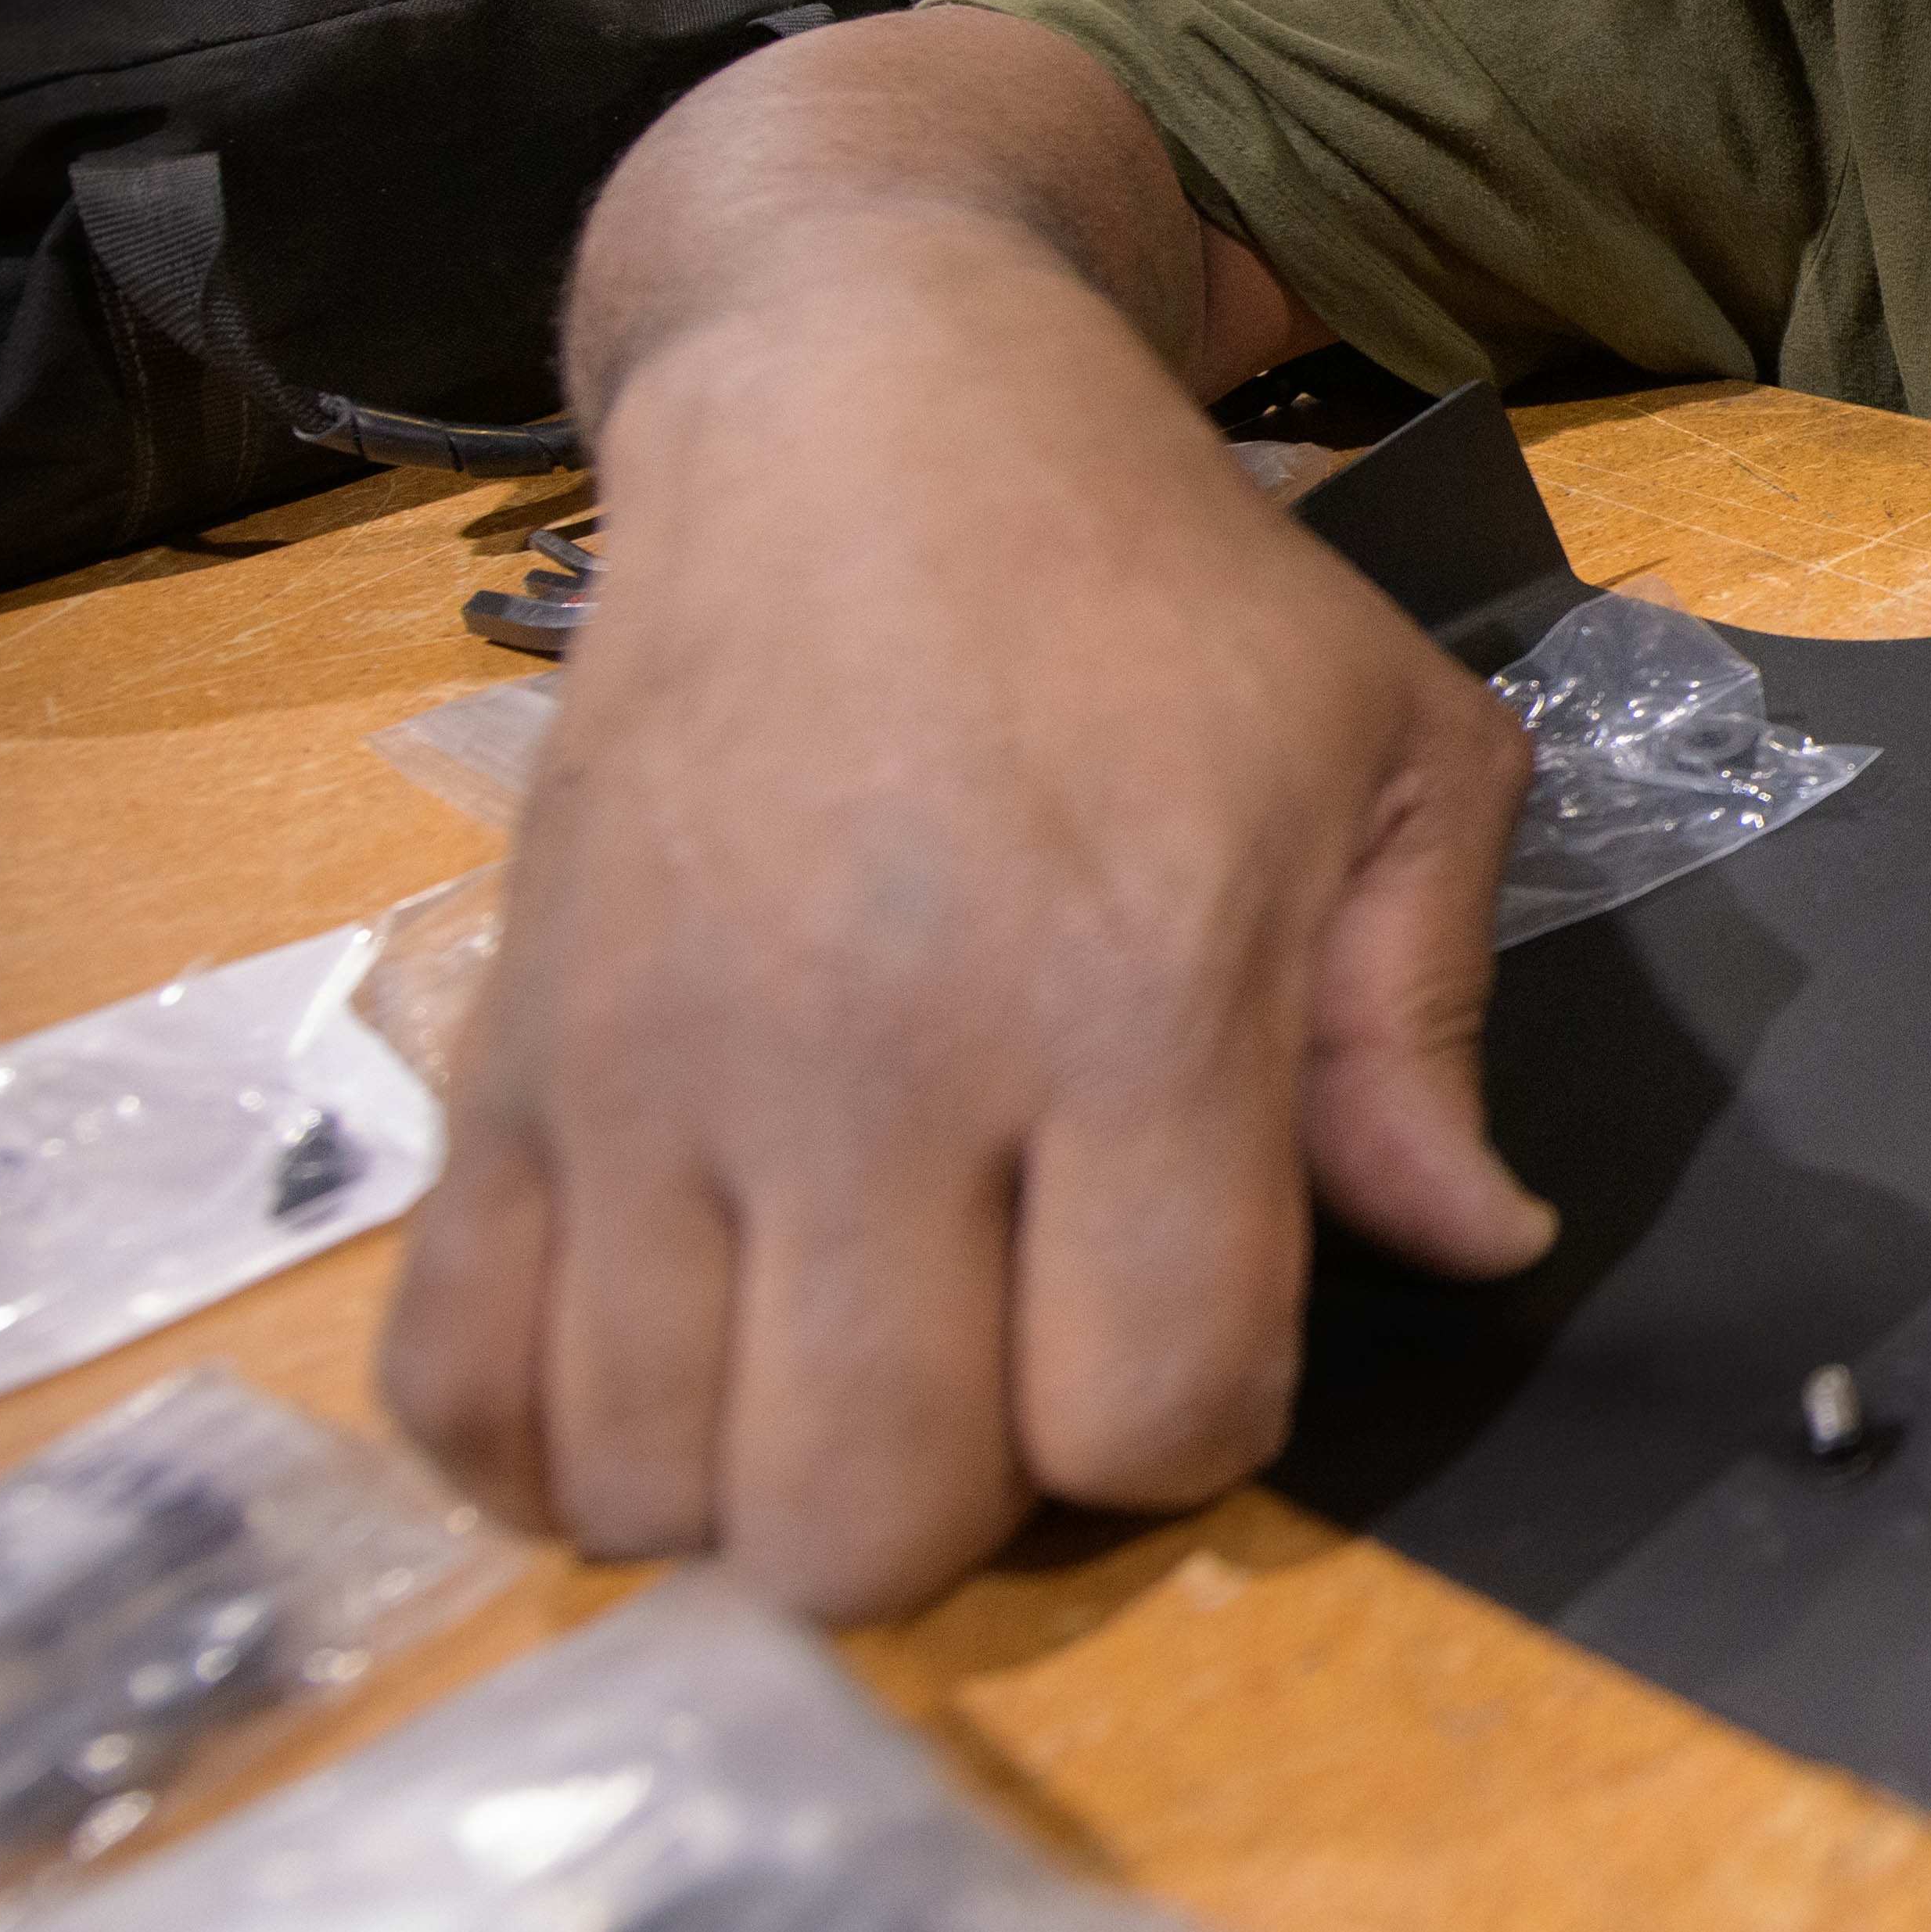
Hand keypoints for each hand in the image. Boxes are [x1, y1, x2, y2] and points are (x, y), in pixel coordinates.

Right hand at [380, 235, 1552, 1620]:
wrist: (868, 414)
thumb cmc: (1163, 594)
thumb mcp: (1395, 755)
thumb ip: (1427, 1027)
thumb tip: (1477, 1245)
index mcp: (1130, 997)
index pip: (1148, 1416)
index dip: (1192, 1433)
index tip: (1187, 1321)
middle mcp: (871, 1061)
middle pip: (872, 1518)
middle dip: (958, 1510)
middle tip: (993, 1373)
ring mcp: (650, 1070)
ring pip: (650, 1487)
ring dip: (751, 1484)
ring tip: (831, 1357)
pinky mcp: (498, 1057)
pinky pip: (453, 1381)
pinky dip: (544, 1435)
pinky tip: (664, 1354)